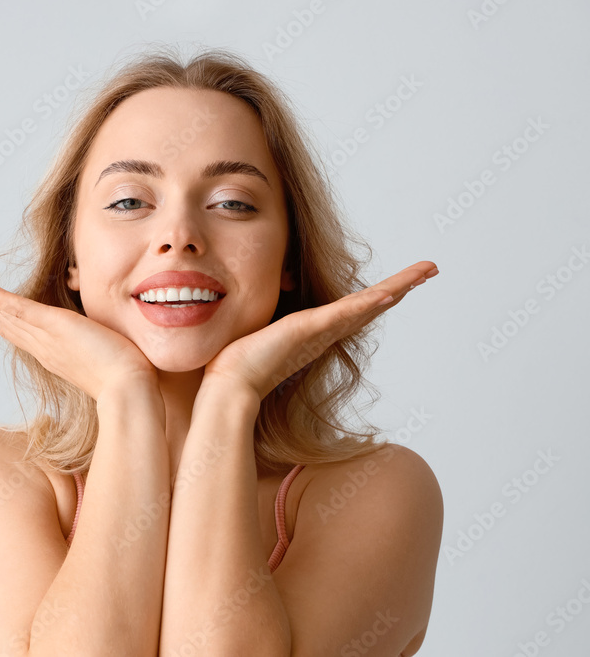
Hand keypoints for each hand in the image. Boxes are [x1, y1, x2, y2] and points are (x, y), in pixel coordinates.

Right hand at [0, 258, 158, 400]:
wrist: (131, 393)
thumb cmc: (127, 379)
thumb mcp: (109, 351)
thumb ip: (101, 341)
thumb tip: (111, 332)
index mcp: (53, 351)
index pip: (19, 326)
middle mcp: (42, 345)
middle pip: (1, 317)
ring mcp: (45, 338)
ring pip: (2, 310)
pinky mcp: (54, 328)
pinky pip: (17, 310)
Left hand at [202, 261, 438, 401]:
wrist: (229, 386)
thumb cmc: (238, 366)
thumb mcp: (259, 334)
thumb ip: (268, 326)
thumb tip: (255, 315)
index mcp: (314, 333)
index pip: (353, 310)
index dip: (379, 297)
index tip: (399, 284)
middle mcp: (323, 333)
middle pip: (371, 305)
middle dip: (401, 287)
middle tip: (428, 271)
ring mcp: (319, 333)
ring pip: (366, 306)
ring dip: (397, 288)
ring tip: (424, 272)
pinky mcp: (308, 331)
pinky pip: (344, 314)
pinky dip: (367, 304)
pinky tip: (388, 294)